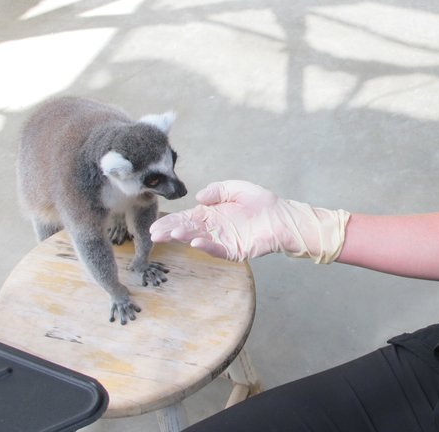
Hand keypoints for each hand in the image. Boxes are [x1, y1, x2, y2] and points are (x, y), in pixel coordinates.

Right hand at [150, 180, 349, 262]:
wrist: (283, 216)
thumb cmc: (262, 203)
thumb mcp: (236, 188)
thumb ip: (217, 190)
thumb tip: (198, 197)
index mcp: (212, 214)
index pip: (187, 217)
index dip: (172, 221)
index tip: (156, 225)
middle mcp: (215, 228)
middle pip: (188, 230)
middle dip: (171, 231)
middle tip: (155, 233)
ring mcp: (224, 240)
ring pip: (199, 239)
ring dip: (185, 237)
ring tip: (172, 234)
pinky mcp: (235, 249)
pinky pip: (218, 249)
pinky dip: (206, 246)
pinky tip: (194, 242)